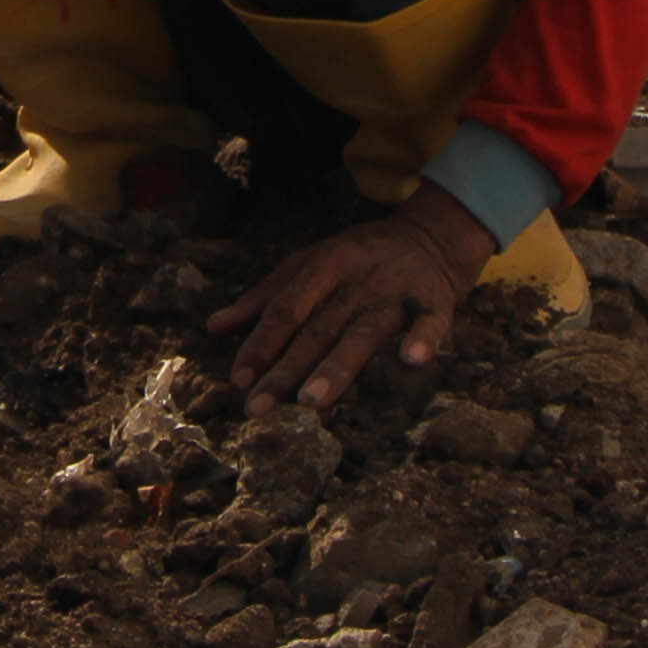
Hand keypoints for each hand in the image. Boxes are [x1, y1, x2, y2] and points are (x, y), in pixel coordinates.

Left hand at [209, 189, 495, 414]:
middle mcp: (356, 279)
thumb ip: (263, 298)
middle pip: (318, 328)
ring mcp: (395, 292)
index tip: (238, 381)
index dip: (260, 345)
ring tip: (312, 402)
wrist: (428, 239)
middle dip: (286, 370)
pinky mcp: (434, 302)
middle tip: (259, 408)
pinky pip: (429, 322)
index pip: (286, 310)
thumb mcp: (307, 266)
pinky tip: (411, 361)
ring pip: (364, 333)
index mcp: (323, 265)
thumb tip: (213, 328)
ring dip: (338, 367)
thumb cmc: (356, 258)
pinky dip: (423, 339)